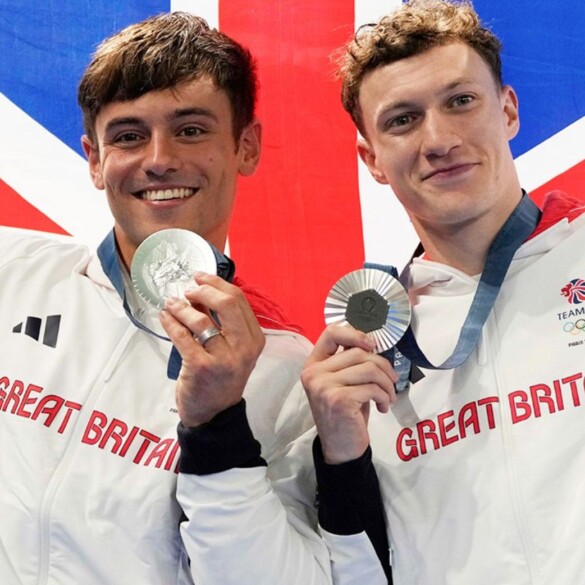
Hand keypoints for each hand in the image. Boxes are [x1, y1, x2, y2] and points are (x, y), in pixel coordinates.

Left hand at [159, 273, 264, 426]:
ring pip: (202, 320)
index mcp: (255, 339)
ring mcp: (224, 359)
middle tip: (188, 290)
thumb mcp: (233, 349)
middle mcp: (244, 348)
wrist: (214, 414)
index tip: (200, 278)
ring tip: (171, 303)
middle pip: (226, 304)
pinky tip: (165, 317)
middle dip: (203, 290)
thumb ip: (224, 323)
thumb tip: (201, 292)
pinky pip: (183, 337)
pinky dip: (171, 322)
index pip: (239, 300)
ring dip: (182, 307)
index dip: (217, 284)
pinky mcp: (202, 368)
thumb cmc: (222, 378)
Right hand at [301, 324, 397, 463]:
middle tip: (392, 381)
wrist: (340, 448)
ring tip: (389, 396)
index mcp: (313, 364)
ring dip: (387, 383)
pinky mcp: (338, 400)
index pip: (331, 333)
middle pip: (358, 352)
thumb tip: (373, 343)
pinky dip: (385, 396)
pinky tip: (383, 406)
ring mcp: (324, 386)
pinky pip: (372, 388)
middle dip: (383, 366)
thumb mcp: (344, 383)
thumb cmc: (345, 413)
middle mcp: (314, 373)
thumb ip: (350, 362)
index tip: (372, 345)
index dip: (355, 333)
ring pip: (369, 369)